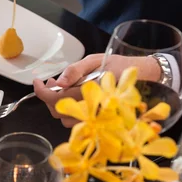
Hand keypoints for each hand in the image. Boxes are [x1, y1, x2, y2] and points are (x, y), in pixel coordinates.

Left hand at [33, 54, 161, 126]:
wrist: (145, 78)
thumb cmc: (120, 67)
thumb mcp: (96, 61)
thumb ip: (75, 70)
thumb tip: (58, 81)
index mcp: (89, 92)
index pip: (56, 99)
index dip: (42, 92)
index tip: (36, 82)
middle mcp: (91, 108)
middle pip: (57, 111)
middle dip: (49, 97)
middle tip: (52, 81)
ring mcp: (94, 117)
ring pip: (65, 118)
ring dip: (58, 104)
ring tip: (63, 87)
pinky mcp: (97, 121)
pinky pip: (76, 121)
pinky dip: (69, 109)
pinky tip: (72, 96)